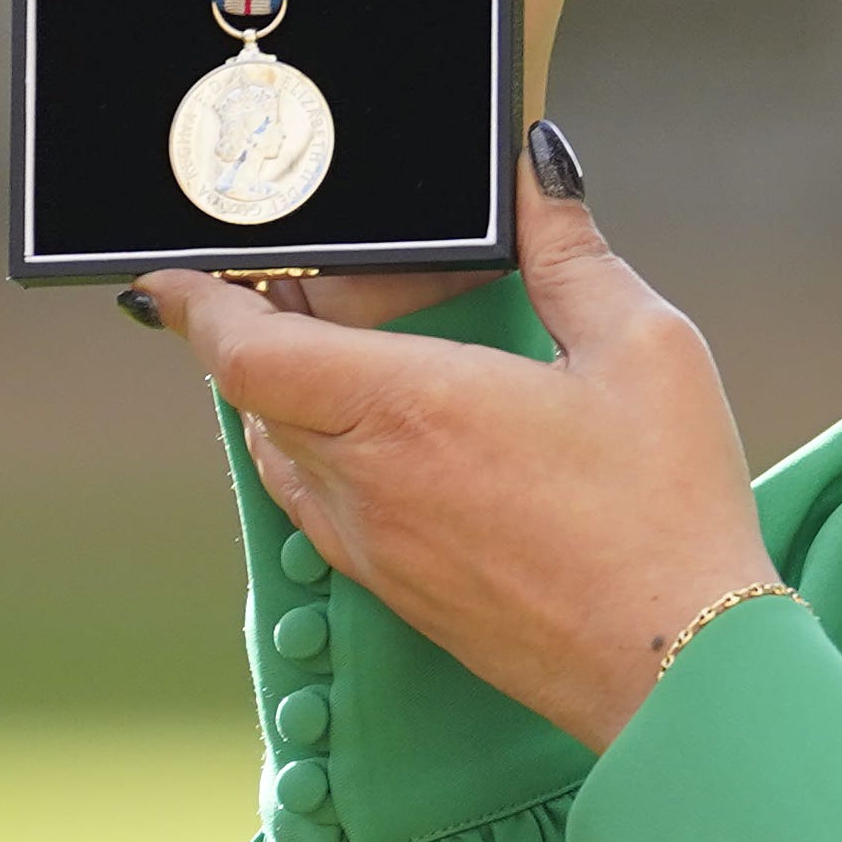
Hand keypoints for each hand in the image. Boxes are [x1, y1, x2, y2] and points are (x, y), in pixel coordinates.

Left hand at [137, 173, 776, 753]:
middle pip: (255, 396)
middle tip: (293, 284)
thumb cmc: (666, 510)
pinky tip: (384, 439)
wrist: (675, 665)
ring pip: (281, 455)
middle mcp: (368, 481)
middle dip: (254, 332)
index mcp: (410, 408)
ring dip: (285, 397)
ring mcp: (376, 547)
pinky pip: (319, 508)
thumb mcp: (643, 348)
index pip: (248, 353)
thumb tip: (537, 175)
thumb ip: (571, 253)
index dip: (196, 308)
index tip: (167, 281)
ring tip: (337, 351)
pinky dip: (318, 455)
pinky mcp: (399, 593)